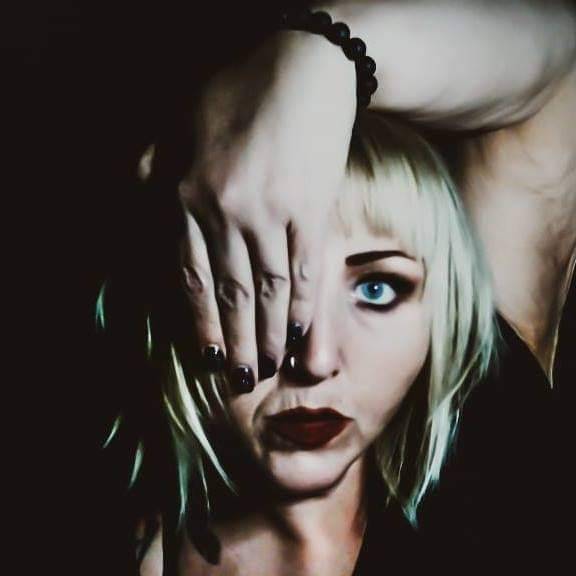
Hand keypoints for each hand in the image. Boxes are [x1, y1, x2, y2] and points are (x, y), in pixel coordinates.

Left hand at [177, 32, 355, 390]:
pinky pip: (305, 267)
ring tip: (272, 367)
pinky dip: (303, 304)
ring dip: (271, 333)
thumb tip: (140, 200)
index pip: (191, 276)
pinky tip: (303, 332)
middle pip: (231, 292)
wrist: (302, 69)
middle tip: (242, 379)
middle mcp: (226, 211)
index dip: (201, 322)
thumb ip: (154, 166)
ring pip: (268, 288)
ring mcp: (272, 212)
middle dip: (237, 341)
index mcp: (188, 194)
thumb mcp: (178, 122)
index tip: (209, 358)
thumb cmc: (237, 93)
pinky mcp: (312, 209)